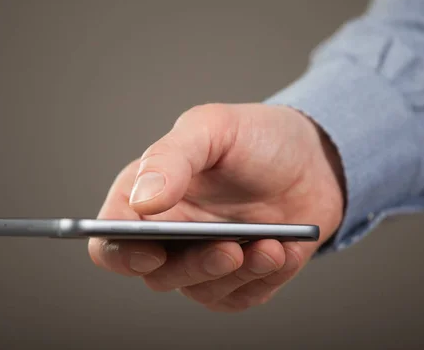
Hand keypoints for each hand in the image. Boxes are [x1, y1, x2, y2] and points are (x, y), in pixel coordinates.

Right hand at [88, 103, 344, 311]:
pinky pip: (242, 296)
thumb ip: (170, 157)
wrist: (312, 158)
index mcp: (147, 198)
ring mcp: (204, 258)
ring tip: (270, 247)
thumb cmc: (255, 138)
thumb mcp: (212, 128)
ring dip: (236, 273)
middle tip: (228, 250)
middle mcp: (170, 234)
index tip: (151, 251)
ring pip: (201, 290)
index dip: (121, 252)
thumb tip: (142, 200)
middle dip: (194, 266)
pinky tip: (283, 250)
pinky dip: (263, 277)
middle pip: (157, 274)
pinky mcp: (240, 277)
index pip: (111, 239)